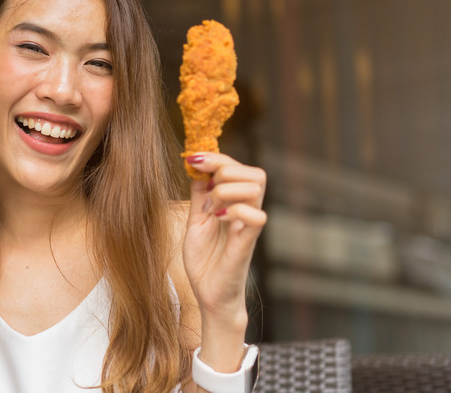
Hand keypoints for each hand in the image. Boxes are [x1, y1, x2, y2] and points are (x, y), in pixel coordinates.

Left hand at [182, 153, 266, 322]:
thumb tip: (197, 166)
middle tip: (207, 191)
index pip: (237, 166)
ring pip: (256, 187)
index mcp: (235, 203)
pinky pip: (257, 217)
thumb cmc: (204, 259)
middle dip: (225, 170)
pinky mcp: (248, 242)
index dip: (216, 157)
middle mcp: (247, 211)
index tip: (192, 158)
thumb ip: (199, 195)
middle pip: (255, 172)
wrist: (208, 293)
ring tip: (211, 210)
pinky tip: (218, 220)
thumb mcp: (196, 219)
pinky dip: (236, 212)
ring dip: (226, 191)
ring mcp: (249, 225)